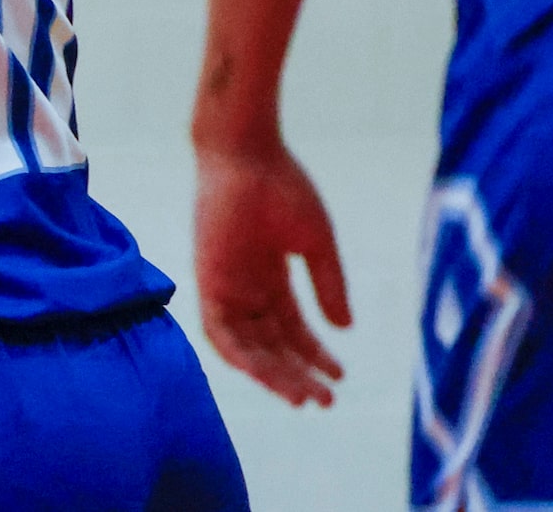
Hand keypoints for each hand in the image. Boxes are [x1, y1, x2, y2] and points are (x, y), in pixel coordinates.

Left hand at [194, 138, 352, 406]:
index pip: (292, 328)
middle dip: (298, 374)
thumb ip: (328, 285)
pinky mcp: (208, 280)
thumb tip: (344, 329)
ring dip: (272, 374)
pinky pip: (218, 330)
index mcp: (271, 275)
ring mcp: (226, 284)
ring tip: (303, 397)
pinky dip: (238, 355)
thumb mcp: (315, 243)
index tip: (340, 376)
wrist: (245, 152)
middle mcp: (246, 285)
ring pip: (247, 346)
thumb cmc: (281, 185)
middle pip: (271, 344)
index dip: (315, 355)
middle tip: (326, 400)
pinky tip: (263, 375)